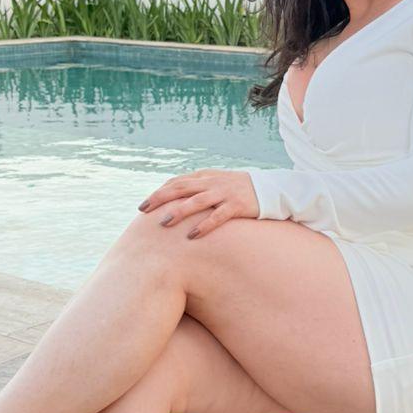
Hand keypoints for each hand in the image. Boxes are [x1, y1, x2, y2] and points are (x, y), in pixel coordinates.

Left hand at [138, 169, 258, 238]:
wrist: (269, 189)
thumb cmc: (238, 189)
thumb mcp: (216, 183)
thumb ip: (197, 187)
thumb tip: (173, 198)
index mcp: (205, 177)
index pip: (176, 182)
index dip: (158, 193)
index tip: (143, 206)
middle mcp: (212, 183)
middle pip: (181, 188)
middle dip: (160, 199)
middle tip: (144, 211)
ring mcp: (224, 193)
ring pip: (196, 201)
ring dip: (179, 212)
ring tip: (164, 223)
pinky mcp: (237, 205)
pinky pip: (218, 216)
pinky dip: (204, 225)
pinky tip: (192, 235)